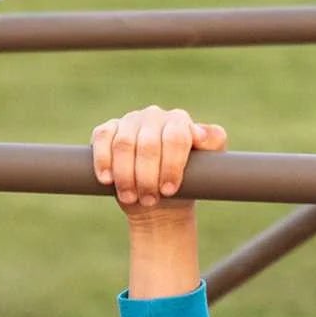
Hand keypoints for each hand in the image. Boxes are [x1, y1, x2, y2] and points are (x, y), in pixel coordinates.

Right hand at [91, 106, 226, 210]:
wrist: (160, 200)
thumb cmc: (186, 184)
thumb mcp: (209, 168)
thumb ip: (213, 146)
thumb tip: (199, 134)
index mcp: (180, 121)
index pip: (176, 137)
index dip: (171, 165)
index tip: (169, 190)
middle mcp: (155, 116)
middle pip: (149, 144)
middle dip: (148, 176)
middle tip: (151, 200)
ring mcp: (130, 121)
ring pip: (124, 144)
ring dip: (126, 175)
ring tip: (132, 197)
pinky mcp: (108, 131)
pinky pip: (102, 138)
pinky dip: (104, 160)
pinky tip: (108, 179)